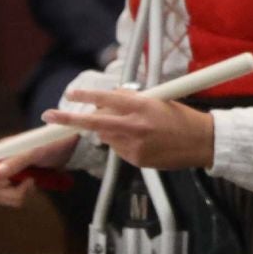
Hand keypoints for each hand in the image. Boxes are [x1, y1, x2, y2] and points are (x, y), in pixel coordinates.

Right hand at [0, 133, 78, 208]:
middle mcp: (0, 163)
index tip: (5, 183)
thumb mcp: (37, 151)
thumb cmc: (52, 144)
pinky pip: (12, 198)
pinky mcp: (18, 183)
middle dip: (9, 192)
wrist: (69, 148)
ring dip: (18, 195)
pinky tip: (36, 185)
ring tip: (35, 182)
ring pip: (1, 196)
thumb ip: (18, 161)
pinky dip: (23, 196)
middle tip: (30, 183)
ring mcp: (9, 174)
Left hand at [43, 88, 216, 170]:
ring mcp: (134, 145)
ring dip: (107, 129)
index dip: (86, 96)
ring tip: (131, 127)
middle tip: (50, 117)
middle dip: (70, 119)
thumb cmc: (182, 118)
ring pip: (105, 136)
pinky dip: (122, 142)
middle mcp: (135, 125)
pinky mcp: (135, 159)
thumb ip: (132, 101)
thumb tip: (108, 100)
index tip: (70, 94)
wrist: (202, 142)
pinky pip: (118, 149)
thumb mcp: (158, 101)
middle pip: (95, 122)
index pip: (108, 99)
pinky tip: (141, 140)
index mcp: (143, 106)